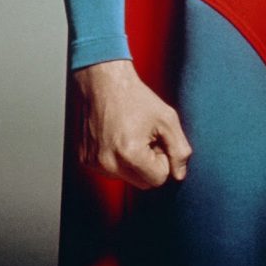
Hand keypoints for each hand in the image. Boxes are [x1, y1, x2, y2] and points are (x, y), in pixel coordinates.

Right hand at [73, 59, 191, 189]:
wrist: (104, 82)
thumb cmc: (136, 98)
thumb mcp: (167, 118)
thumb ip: (179, 149)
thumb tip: (179, 174)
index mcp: (130, 154)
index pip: (158, 179)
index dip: (162, 158)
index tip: (156, 138)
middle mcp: (108, 164)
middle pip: (143, 183)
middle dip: (149, 163)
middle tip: (145, 136)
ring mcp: (94, 163)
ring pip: (126, 178)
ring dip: (133, 162)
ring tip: (130, 134)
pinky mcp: (85, 160)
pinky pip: (111, 171)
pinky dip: (117, 158)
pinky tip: (117, 136)